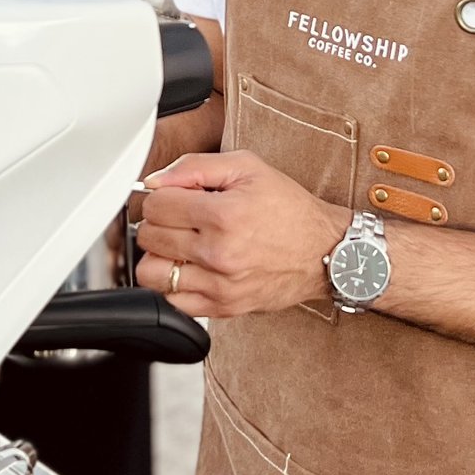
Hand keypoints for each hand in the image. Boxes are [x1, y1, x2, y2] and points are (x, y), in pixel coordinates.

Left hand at [132, 150, 349, 317]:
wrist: (325, 251)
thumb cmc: (289, 209)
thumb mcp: (248, 167)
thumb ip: (195, 167)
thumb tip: (154, 181)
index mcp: (223, 215)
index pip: (155, 206)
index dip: (161, 195)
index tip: (175, 197)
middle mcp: (219, 253)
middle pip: (149, 238)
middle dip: (159, 222)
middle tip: (178, 218)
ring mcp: (219, 285)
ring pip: (152, 273)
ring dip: (159, 256)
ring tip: (180, 245)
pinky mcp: (223, 307)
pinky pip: (172, 301)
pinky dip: (172, 284)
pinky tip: (190, 268)